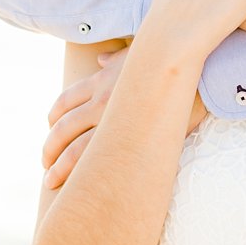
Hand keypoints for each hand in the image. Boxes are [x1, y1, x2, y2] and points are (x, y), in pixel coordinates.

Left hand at [43, 47, 205, 188]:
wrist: (200, 75)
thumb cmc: (171, 63)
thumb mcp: (139, 55)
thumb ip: (117, 59)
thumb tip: (101, 60)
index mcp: (100, 82)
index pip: (64, 102)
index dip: (53, 119)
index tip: (50, 131)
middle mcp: (100, 102)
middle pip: (62, 129)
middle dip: (49, 149)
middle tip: (45, 165)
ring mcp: (114, 123)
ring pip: (75, 150)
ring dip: (59, 168)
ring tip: (51, 182)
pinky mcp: (131, 142)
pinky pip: (99, 162)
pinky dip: (84, 177)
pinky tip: (81, 189)